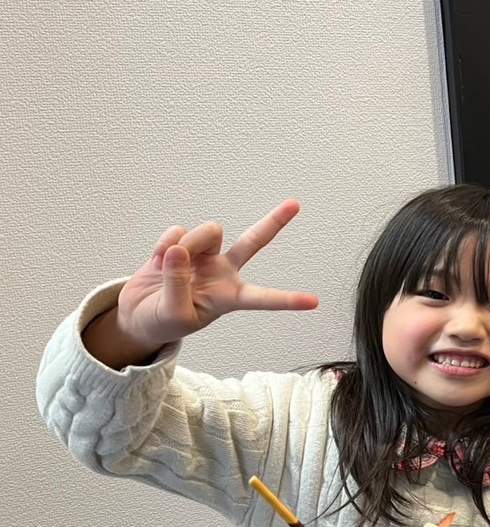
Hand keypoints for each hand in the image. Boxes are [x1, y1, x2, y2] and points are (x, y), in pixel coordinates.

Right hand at [114, 199, 318, 347]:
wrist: (139, 315)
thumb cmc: (163, 322)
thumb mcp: (175, 315)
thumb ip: (178, 284)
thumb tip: (180, 249)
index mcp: (230, 297)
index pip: (263, 298)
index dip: (287, 300)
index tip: (314, 302)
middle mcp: (224, 272)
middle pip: (253, 241)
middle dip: (274, 222)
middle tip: (295, 204)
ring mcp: (204, 255)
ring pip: (208, 231)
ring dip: (188, 242)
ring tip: (168, 264)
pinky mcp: (182, 244)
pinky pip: (177, 232)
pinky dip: (164, 245)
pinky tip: (159, 261)